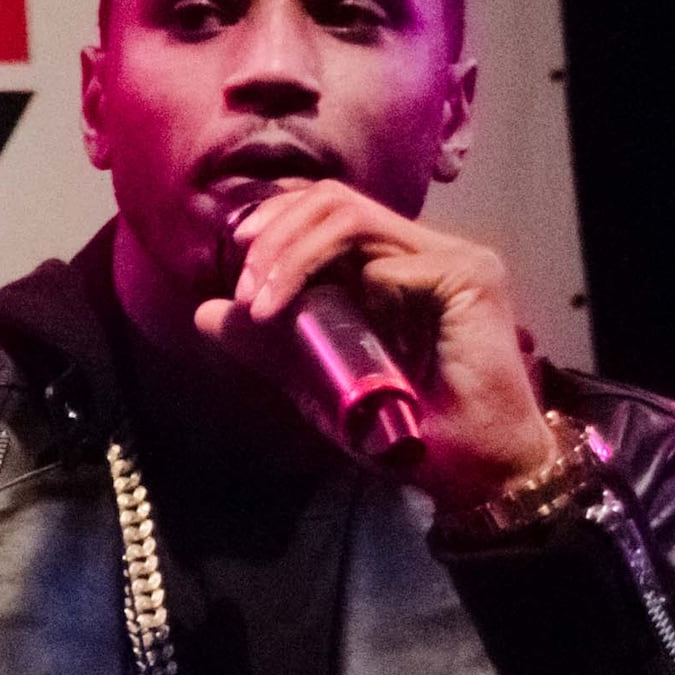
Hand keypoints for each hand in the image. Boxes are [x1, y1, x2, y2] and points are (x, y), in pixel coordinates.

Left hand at [200, 180, 554, 510]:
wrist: (468, 473)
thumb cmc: (406, 433)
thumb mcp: (318, 382)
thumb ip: (269, 344)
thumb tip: (205, 312)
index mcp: (389, 268)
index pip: (325, 212)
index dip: (274, 223)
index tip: (237, 267)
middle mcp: (420, 253)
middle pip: (331, 200)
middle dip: (273, 234)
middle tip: (244, 290)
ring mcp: (447, 258)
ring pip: (347, 214)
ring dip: (290, 252)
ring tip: (260, 304)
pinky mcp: (465, 274)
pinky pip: (382, 255)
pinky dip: (334, 280)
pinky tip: (320, 324)